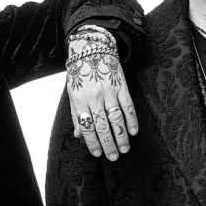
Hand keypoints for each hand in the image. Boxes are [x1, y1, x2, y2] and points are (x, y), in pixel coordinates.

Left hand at [66, 33, 137, 159]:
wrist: (92, 47)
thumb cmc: (80, 72)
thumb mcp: (72, 92)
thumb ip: (75, 114)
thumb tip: (79, 135)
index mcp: (80, 100)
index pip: (86, 126)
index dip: (92, 142)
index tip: (97, 153)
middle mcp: (94, 98)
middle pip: (102, 126)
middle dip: (108, 144)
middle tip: (113, 157)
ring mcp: (109, 92)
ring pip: (116, 119)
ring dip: (121, 136)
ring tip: (124, 149)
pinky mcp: (121, 86)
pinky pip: (128, 106)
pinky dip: (131, 120)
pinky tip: (133, 131)